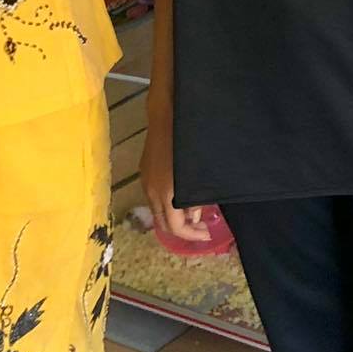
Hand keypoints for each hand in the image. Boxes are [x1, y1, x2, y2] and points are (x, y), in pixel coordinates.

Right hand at [141, 106, 209, 244]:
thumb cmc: (187, 141)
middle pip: (163, 224)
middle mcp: (152, 192)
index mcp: (165, 193)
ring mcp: (146, 182)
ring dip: (174, 219)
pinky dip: (167, 206)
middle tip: (201, 230)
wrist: (166, 116)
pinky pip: (155, 199)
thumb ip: (196, 197)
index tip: (207, 234)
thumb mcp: (197, 172)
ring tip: (194, 215)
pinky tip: (181, 199)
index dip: (191, 235)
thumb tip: (194, 216)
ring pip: (158, 212)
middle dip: (182, 231)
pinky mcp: (145, 173)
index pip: (174, 227)